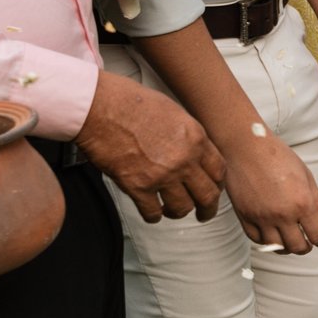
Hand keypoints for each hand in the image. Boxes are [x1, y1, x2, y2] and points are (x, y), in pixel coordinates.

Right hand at [75, 71, 227, 221]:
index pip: (218, 170)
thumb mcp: (172, 111)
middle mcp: (183, 159)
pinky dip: (153, 216)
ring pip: (182, 207)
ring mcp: (161, 175)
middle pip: (207, 195)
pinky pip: (152, 212)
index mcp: (195, 138)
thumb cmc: (128, 102)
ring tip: (171, 210)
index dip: (217, 185)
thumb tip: (193, 150)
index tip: (213, 190)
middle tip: (203, 213)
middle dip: (207, 208)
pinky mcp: (138, 186)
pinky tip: (151, 212)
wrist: (98, 107)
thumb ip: (187, 135)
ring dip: (177, 212)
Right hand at [223, 128, 317, 252]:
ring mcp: (262, 218)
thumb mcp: (306, 177)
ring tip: (290, 238)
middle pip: (298, 248)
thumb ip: (316, 203)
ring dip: (286, 247)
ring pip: (277, 248)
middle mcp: (282, 215)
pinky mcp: (245, 217)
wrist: (246, 147)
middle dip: (306, 247)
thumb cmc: (278, 157)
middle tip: (307, 241)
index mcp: (302, 204)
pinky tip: (272, 233)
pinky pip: (257, 240)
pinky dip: (267, 241)